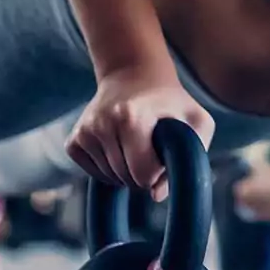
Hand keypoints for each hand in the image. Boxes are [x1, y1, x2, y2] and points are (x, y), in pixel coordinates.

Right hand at [67, 65, 215, 201]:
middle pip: (125, 179)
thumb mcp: (196, 121)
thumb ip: (190, 158)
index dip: (159, 172)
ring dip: (126, 171)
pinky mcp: (73, 140)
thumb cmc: (171, 102)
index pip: (144, 175)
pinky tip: (119, 147)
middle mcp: (102, 124)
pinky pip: (92, 173)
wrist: (134, 74)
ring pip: (109, 179)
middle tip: (152, 149)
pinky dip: (108, 169)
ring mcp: (84, 131)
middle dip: (142, 174)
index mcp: (131, 118)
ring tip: (137, 144)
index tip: (163, 155)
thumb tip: (156, 195)